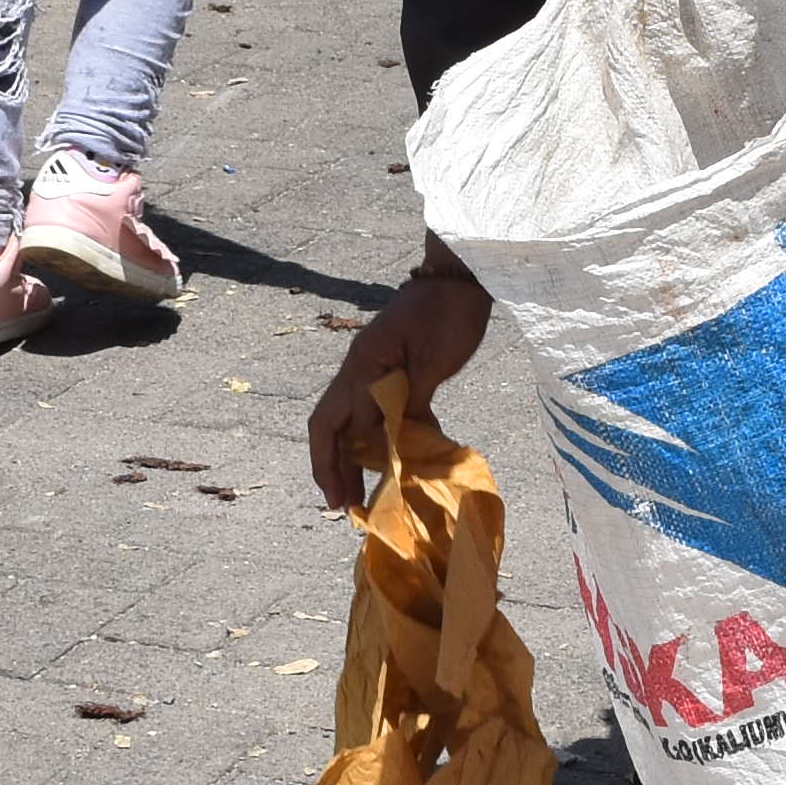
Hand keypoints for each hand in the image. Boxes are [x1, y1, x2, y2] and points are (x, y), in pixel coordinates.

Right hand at [312, 261, 491, 513]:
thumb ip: (410, 401)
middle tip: (341, 505)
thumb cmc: (449, 315)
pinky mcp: (385, 372)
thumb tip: (393, 443)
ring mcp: (368, 369)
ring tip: (355, 496)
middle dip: (329, 466)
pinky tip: (385, 463)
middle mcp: (356, 369)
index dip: (348, 461)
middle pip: (327, 425)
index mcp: (363, 365)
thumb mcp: (433, 361)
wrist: (458, 279)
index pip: (346, 423)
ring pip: (343, 422)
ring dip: (346, 458)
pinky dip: (370, 441)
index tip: (354, 495)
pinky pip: (367, 413)